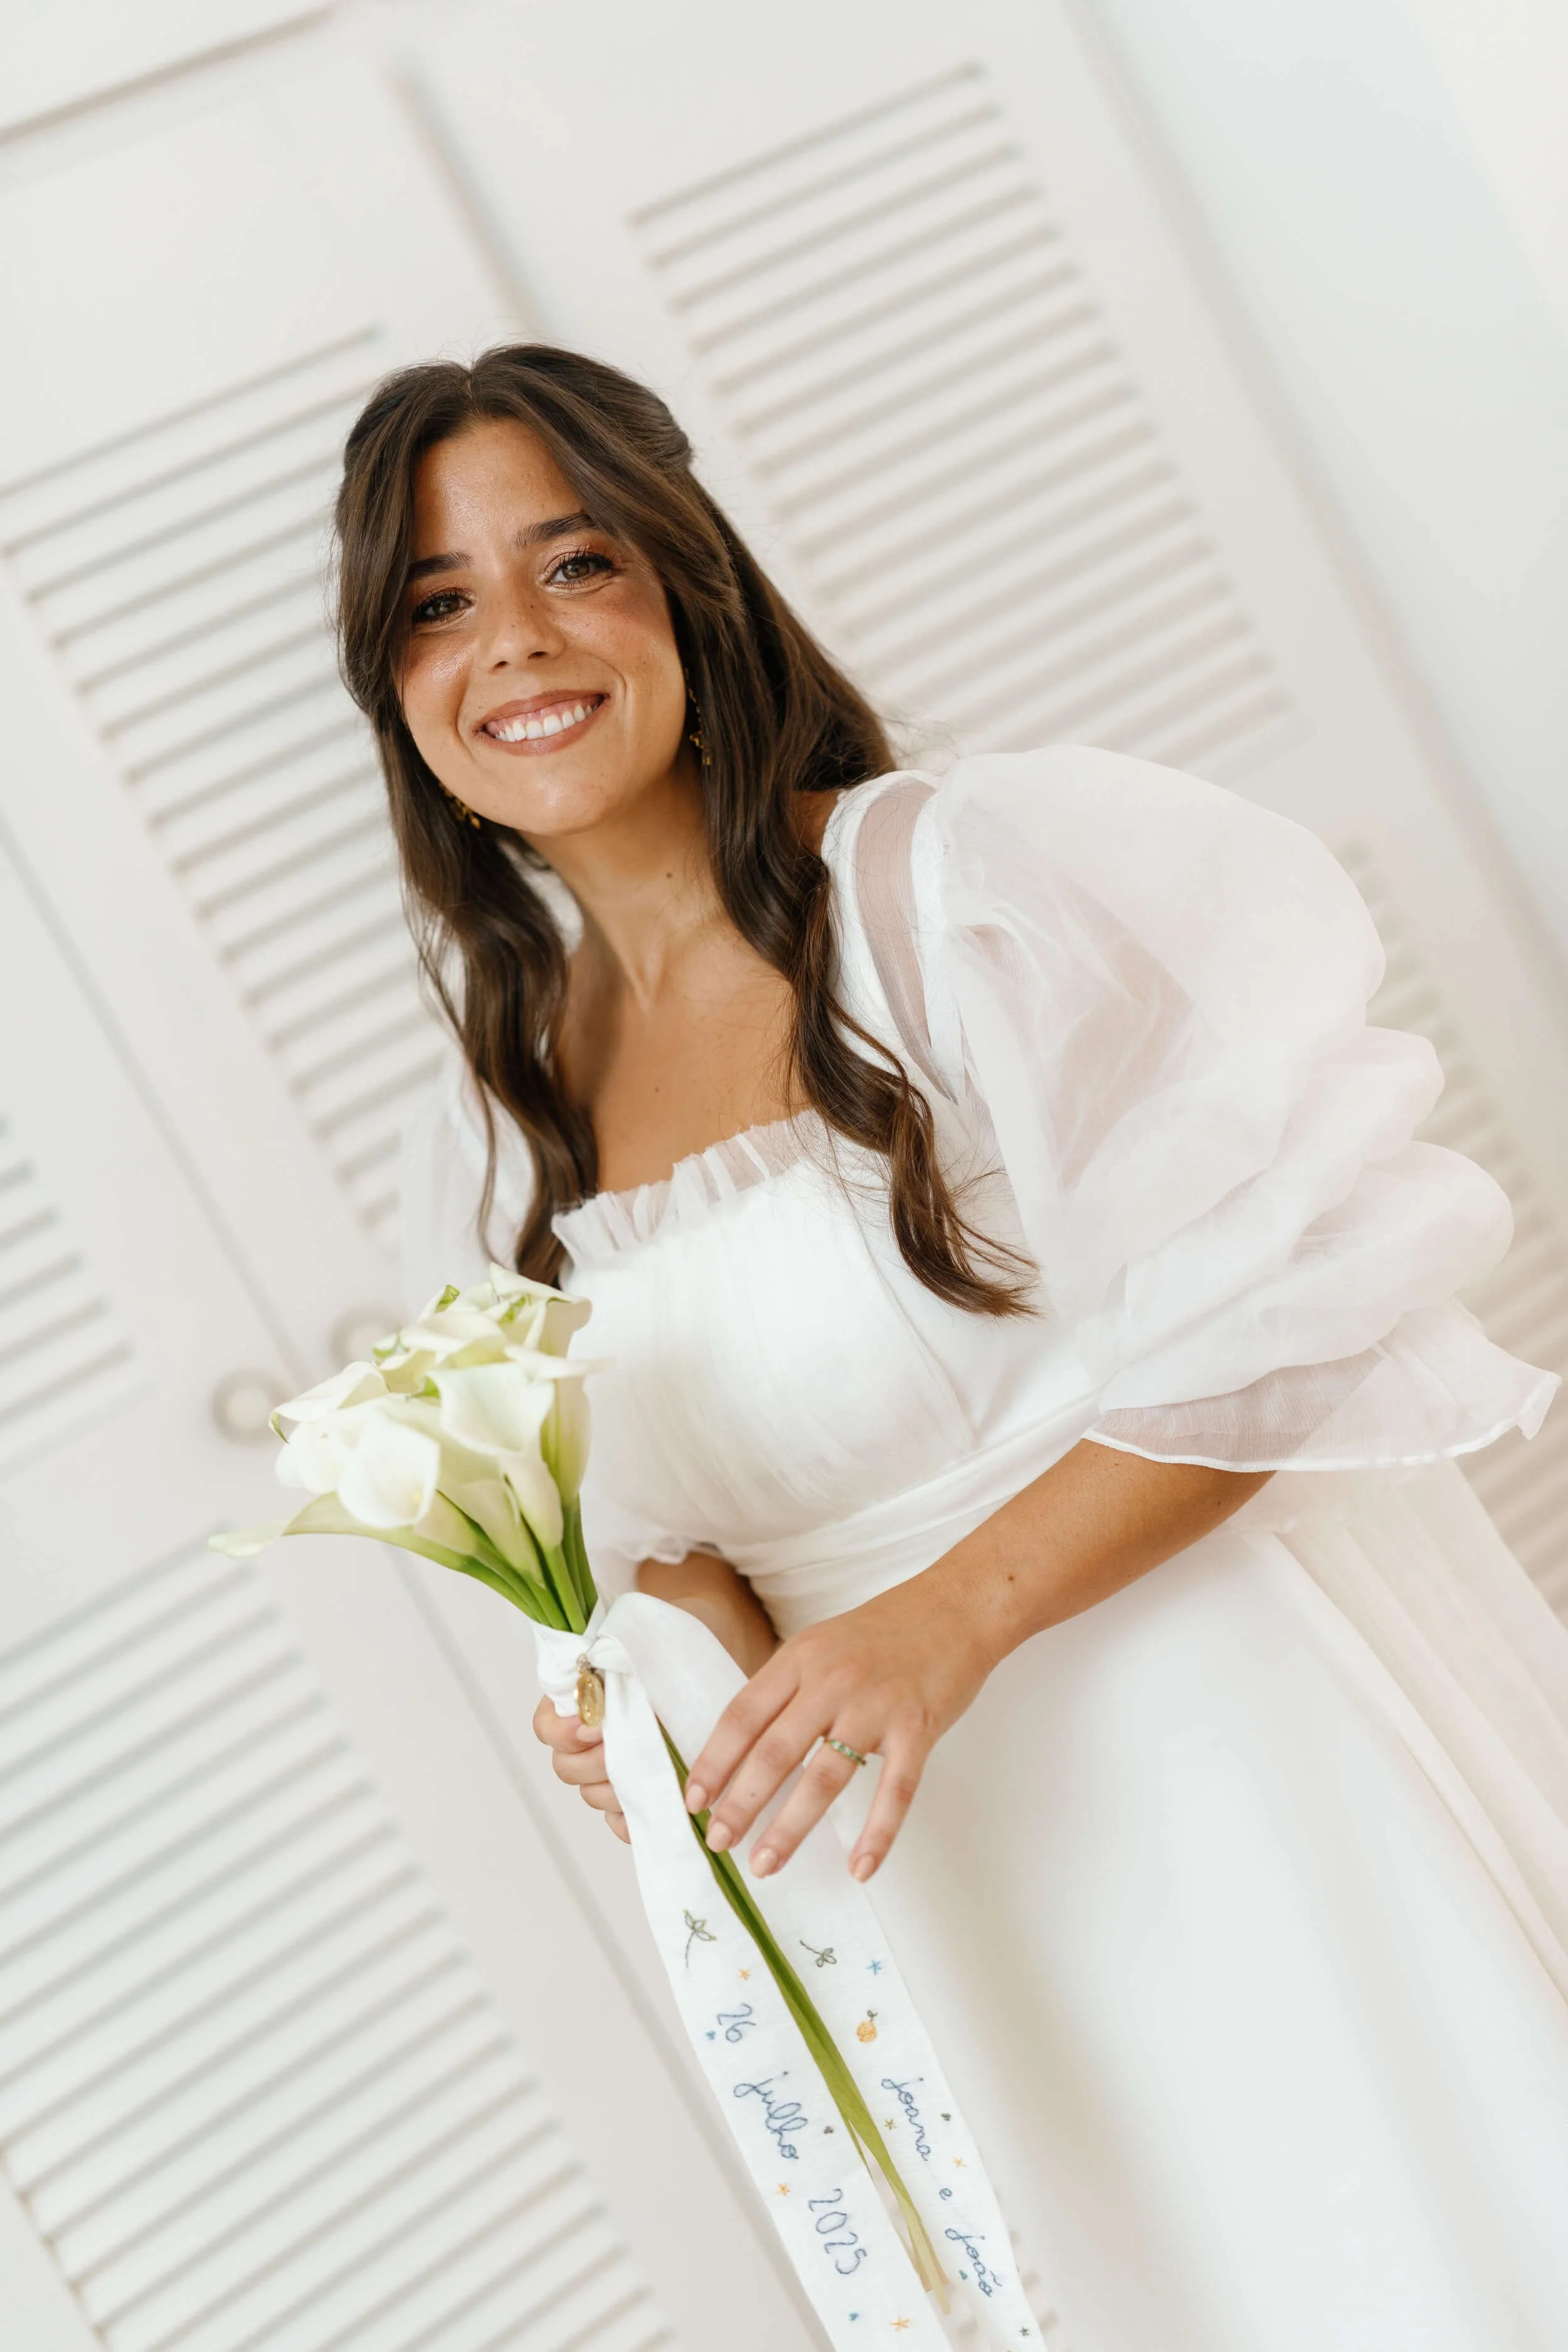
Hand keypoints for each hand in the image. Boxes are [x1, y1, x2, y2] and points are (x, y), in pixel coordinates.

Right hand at [532, 1550, 777, 1843]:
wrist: (720, 1644)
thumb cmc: (678, 1641)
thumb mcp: (649, 1642)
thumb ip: (622, 1665)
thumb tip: (611, 1697)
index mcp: (580, 1697)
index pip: (547, 1726)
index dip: (563, 1732)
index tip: (596, 1727)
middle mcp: (590, 1735)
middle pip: (567, 1768)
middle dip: (594, 1763)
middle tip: (625, 1752)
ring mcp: (615, 1766)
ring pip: (594, 1796)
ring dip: (616, 1789)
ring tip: (651, 1773)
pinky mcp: (643, 1791)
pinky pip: (623, 1821)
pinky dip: (634, 1820)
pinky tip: (655, 1811)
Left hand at [680, 1562, 999, 1883]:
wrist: (956, 1607)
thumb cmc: (886, 1631)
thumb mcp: (822, 1644)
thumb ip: (788, 1687)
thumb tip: (746, 1746)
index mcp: (801, 1658)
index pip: (742, 1716)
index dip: (714, 1761)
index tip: (693, 1802)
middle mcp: (831, 1680)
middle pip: (773, 1752)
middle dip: (740, 1804)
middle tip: (718, 1842)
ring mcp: (876, 1705)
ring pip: (824, 1777)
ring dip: (790, 1828)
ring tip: (766, 1864)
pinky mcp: (918, 1727)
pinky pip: (895, 1790)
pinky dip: (877, 1834)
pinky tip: (861, 1868)